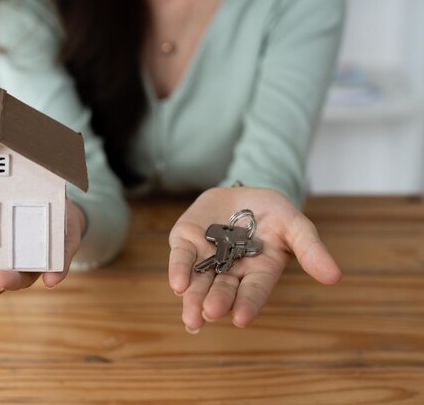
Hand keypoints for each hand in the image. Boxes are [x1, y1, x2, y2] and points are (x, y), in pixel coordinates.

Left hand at [168, 187, 340, 330]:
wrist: (244, 194)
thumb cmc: (273, 213)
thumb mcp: (296, 225)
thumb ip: (310, 249)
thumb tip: (335, 277)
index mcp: (258, 272)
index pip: (253, 291)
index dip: (248, 304)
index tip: (242, 319)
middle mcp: (230, 271)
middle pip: (222, 291)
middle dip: (216, 302)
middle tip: (209, 314)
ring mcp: (206, 258)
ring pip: (199, 282)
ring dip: (194, 298)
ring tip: (191, 315)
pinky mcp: (187, 242)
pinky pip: (182, 258)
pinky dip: (179, 270)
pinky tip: (178, 284)